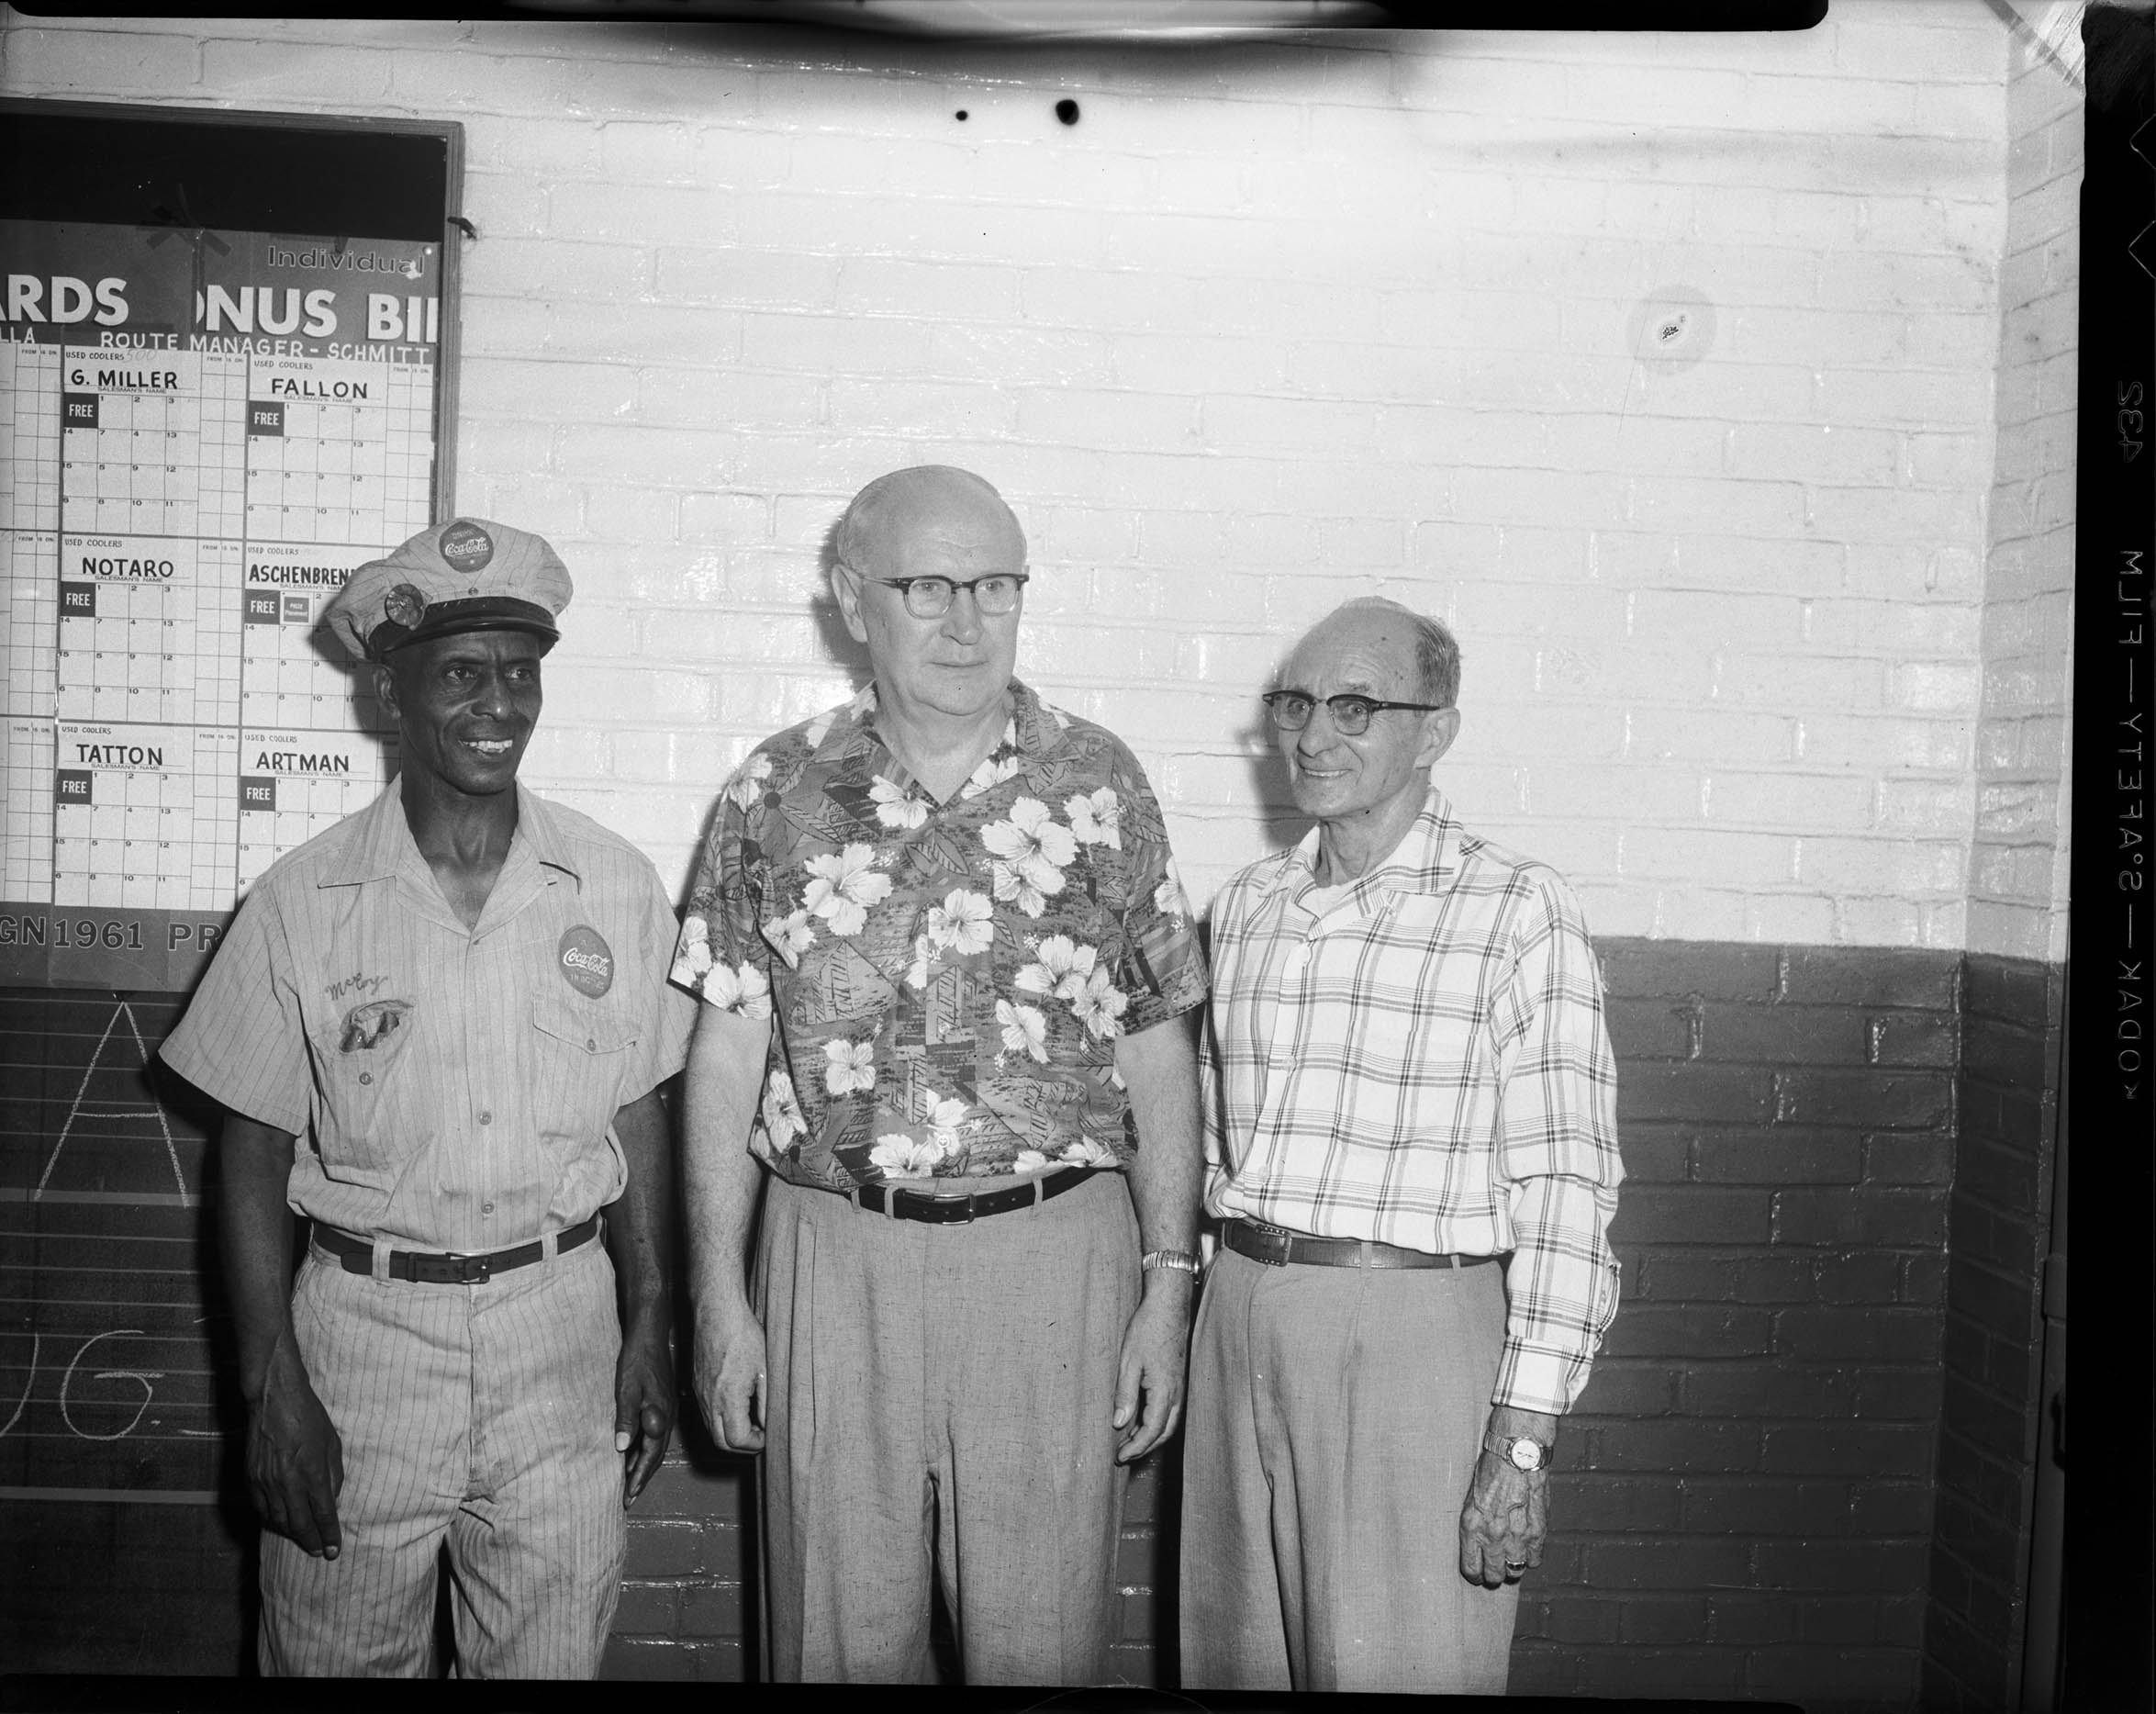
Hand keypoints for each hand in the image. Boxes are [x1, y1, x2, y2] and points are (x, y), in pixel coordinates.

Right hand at [246, 1333, 343, 1558]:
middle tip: (320, 1552)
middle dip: (311, 1542)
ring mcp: (265, 1482)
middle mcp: (287, 1482)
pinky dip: (272, 1520)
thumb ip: (333, 1475)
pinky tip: (281, 1523)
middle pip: (299, 1524)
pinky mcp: (250, 1478)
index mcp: (311, 1472)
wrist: (273, 1400)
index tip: (334, 1550)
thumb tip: (331, 1501)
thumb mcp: (332, 1444)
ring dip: (292, 1533)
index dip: (329, 1535)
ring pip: (278, 1520)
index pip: (322, 1514)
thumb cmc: (309, 1418)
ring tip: (304, 1539)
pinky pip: (261, 1509)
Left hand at [613, 1311, 675, 1505]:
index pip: (650, 1455)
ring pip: (656, 1445)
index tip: (628, 1496)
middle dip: (642, 1477)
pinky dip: (644, 1448)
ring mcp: (666, 1409)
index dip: (639, 1476)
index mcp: (660, 1415)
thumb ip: (627, 1417)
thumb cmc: (637, 1358)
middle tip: (629, 1498)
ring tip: (629, 1481)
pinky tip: (633, 1451)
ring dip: (643, 1464)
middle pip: (656, 1455)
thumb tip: (622, 1448)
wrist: (651, 1333)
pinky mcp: (662, 1403)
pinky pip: (655, 1433)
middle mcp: (667, 1416)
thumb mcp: (627, 1388)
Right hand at [693, 1301, 766, 1453]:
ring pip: (711, 1430)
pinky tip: (737, 1407)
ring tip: (752, 1421)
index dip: (756, 1444)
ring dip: (730, 1434)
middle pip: (721, 1443)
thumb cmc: (744, 1335)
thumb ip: (766, 1402)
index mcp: (728, 1398)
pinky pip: (706, 1414)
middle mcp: (709, 1400)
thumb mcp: (765, 1369)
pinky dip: (721, 1420)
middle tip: (760, 1435)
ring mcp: (700, 1393)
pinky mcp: (696, 1385)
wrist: (717, 1311)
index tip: (768, 1435)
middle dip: (742, 1446)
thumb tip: (769, 1425)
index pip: (738, 1440)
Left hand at [1112, 1278, 1192, 1463]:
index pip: (1152, 1431)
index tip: (1120, 1457)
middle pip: (1163, 1433)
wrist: (1169, 1306)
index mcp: (1164, 1391)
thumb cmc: (1147, 1329)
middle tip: (1122, 1456)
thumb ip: (1125, 1395)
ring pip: (1169, 1423)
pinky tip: (1140, 1420)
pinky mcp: (1178, 1381)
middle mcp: (1176, 1393)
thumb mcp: (1129, 1361)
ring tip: (1129, 1442)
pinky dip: (1156, 1423)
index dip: (1136, 1448)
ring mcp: (1180, 1387)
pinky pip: (1170, 1411)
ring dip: (1150, 1437)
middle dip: (1144, 1448)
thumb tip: (1120, 1424)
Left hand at [1458, 1448, 1547, 1587]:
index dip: (1475, 1574)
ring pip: (1515, 1571)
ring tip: (1511, 1559)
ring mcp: (1517, 1536)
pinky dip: (1532, 1556)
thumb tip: (1479, 1543)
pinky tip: (1527, 1548)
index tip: (1477, 1572)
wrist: (1516, 1452)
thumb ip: (1476, 1523)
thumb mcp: (1471, 1496)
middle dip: (1493, 1575)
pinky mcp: (1538, 1531)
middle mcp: (1494, 1535)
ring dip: (1513, 1567)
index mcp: (1472, 1526)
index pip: (1471, 1568)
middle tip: (1494, 1569)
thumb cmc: (1491, 1468)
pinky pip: (1535, 1559)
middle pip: (1494, 1575)